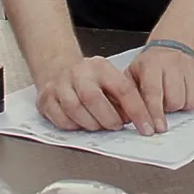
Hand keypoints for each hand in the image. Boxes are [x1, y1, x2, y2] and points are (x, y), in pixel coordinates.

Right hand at [34, 56, 155, 134]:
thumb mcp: (109, 78)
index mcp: (100, 67)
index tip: (146, 127)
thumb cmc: (88, 78)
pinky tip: (81, 124)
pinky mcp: (46, 99)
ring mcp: (59, 85)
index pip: (123, 89)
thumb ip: (123, 97)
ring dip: (91, 124)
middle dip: (109, 118)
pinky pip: (61, 119)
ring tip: (99, 125)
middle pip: (93, 98)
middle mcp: (78, 73)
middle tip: (116, 126)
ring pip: (75, 109)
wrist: (57, 68)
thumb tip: (140, 120)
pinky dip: (74, 126)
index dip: (137, 111)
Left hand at [126, 44, 193, 132]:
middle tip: (164, 103)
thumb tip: (127, 118)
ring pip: (192, 101)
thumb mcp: (133, 75)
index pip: (153, 93)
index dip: (155, 113)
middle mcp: (172, 62)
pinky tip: (187, 94)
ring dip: (183, 106)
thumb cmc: (151, 65)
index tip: (155, 129)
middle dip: (169, 109)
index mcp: (151, 64)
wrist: (173, 45)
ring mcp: (191, 64)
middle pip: (175, 100)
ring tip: (175, 97)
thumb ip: (129, 96)